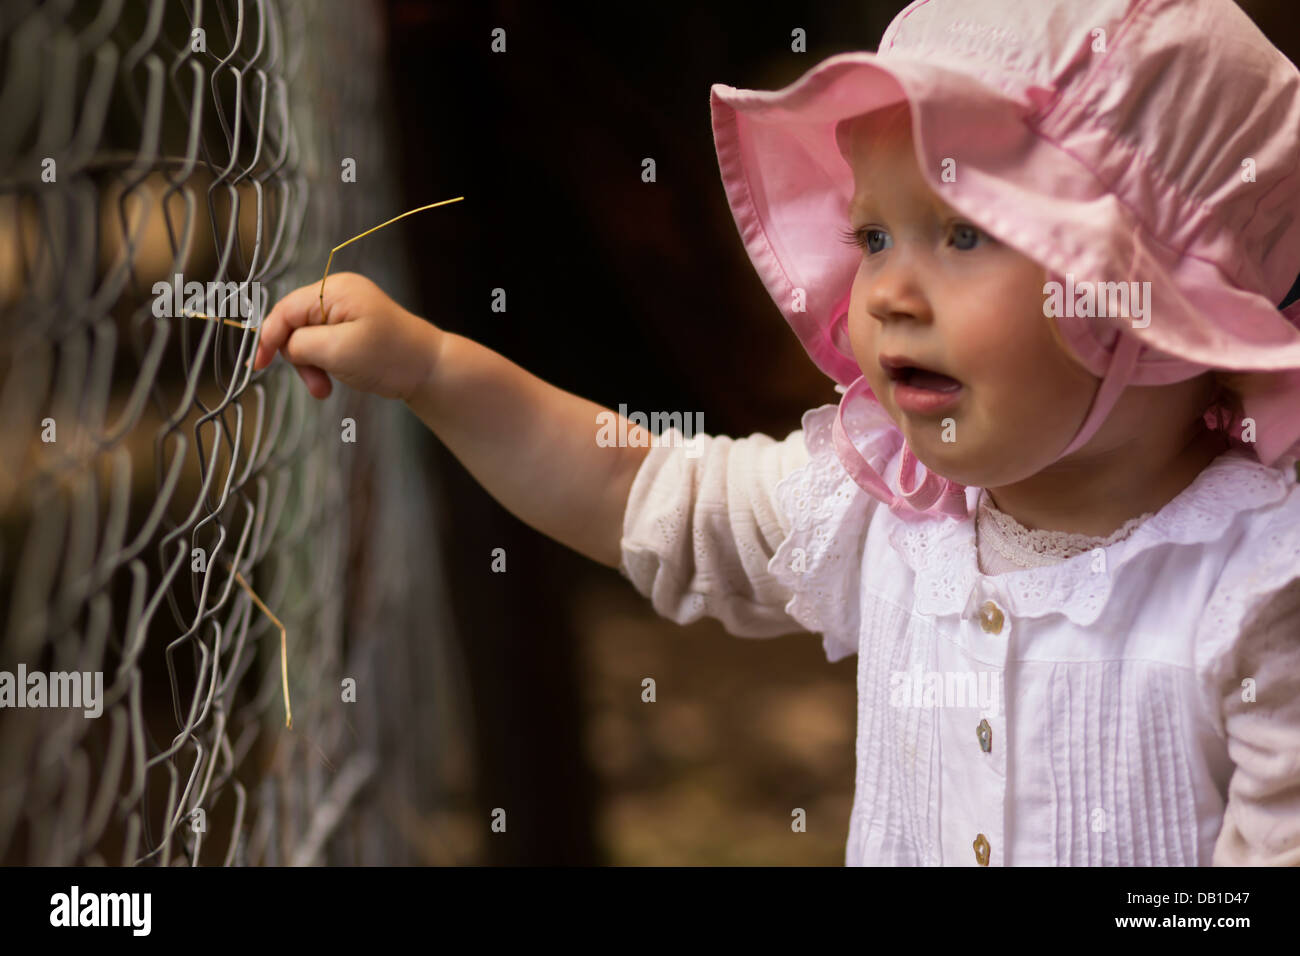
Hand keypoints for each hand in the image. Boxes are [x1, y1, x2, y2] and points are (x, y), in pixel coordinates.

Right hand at [251, 271, 441, 402]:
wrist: (431, 369)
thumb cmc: (390, 357)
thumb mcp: (337, 351)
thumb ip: (301, 344)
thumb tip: (284, 346)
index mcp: (335, 290)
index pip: (286, 310)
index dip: (269, 337)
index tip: (258, 366)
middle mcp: (339, 293)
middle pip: (295, 324)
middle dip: (299, 358)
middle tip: (317, 386)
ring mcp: (347, 309)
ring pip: (308, 338)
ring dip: (312, 366)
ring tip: (325, 389)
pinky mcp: (353, 327)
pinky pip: (324, 343)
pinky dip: (325, 363)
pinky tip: (335, 379)